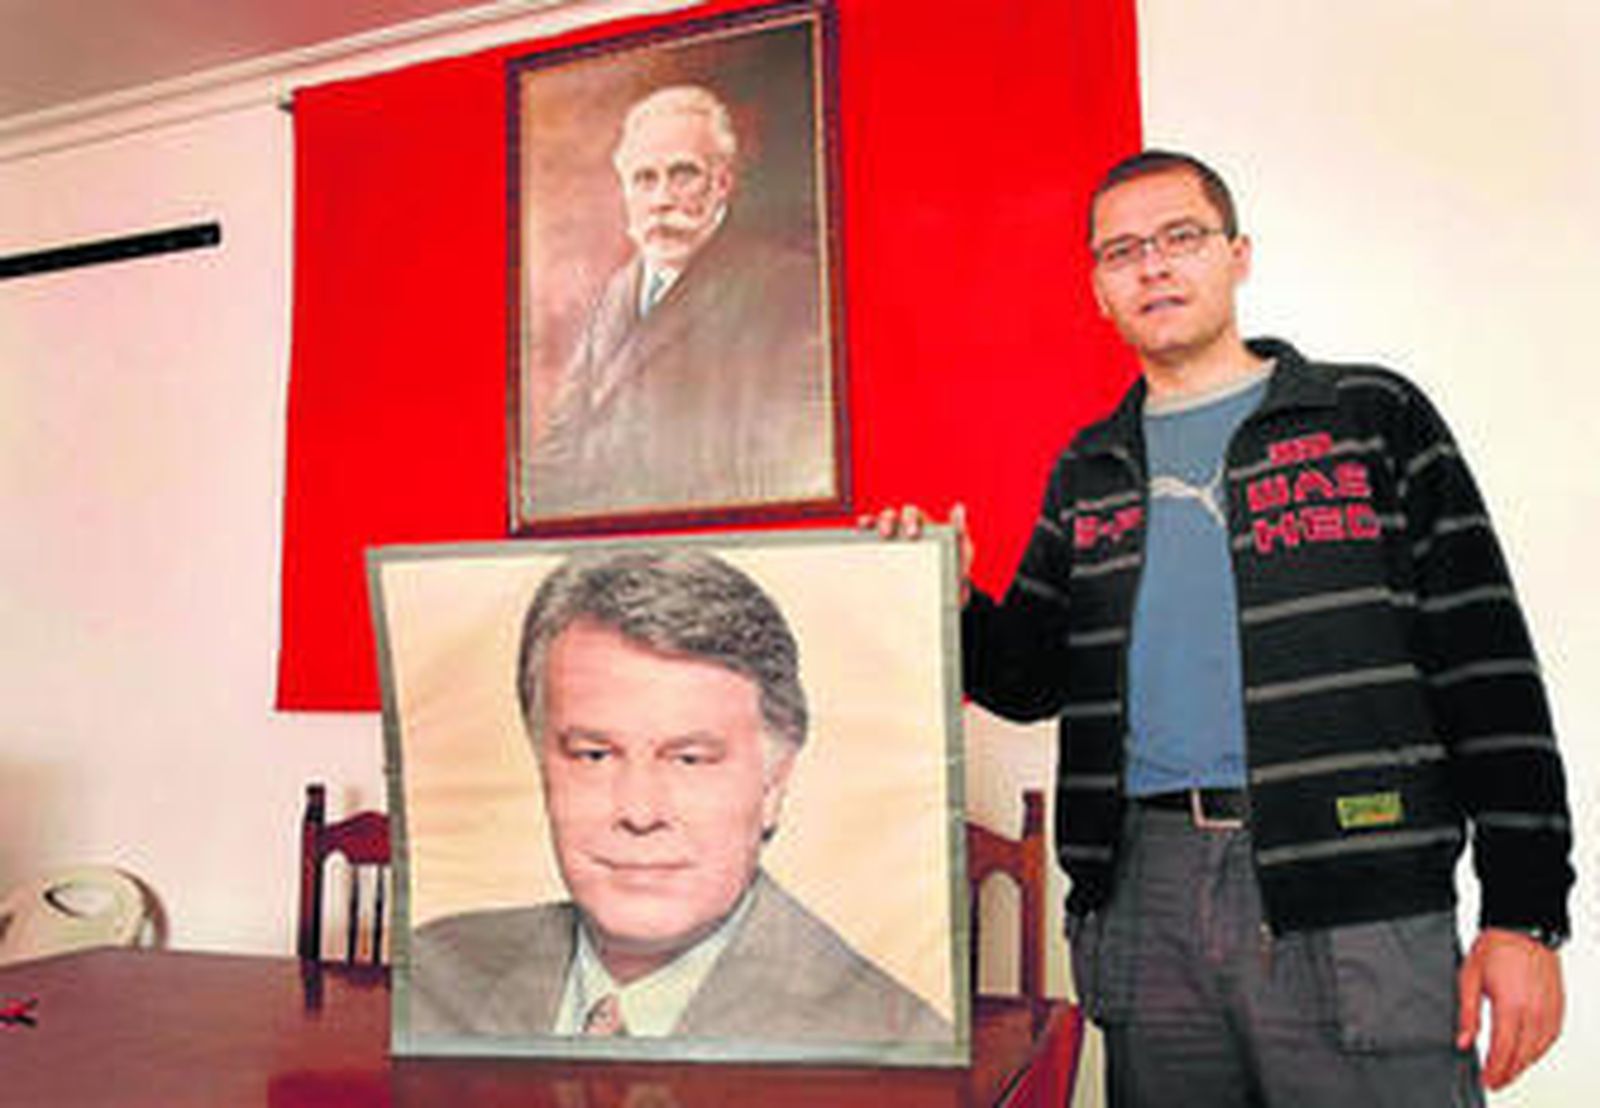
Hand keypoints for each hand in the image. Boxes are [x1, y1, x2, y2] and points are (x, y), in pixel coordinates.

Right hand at [858, 503, 974, 601]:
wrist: (946, 594)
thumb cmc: (954, 569)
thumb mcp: (961, 552)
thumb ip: (960, 532)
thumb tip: (958, 508)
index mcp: (923, 526)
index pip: (912, 514)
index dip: (909, 519)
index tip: (911, 533)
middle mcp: (905, 529)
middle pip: (893, 516)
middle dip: (889, 521)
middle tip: (889, 535)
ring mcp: (893, 541)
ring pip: (878, 524)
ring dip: (874, 524)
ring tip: (872, 533)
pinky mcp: (882, 554)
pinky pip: (869, 540)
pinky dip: (863, 534)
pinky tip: (858, 534)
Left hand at [1457, 928, 1564, 1089]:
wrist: (1523, 927)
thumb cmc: (1496, 947)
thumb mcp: (1469, 978)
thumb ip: (1468, 1014)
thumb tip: (1463, 1041)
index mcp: (1511, 1006)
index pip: (1503, 1051)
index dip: (1494, 1070)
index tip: (1487, 1080)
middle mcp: (1534, 1012)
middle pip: (1522, 1056)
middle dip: (1508, 1073)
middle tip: (1496, 1082)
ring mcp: (1549, 1010)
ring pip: (1539, 1050)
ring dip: (1524, 1065)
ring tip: (1509, 1073)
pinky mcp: (1558, 1006)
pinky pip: (1551, 1038)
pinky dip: (1539, 1051)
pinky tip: (1529, 1054)